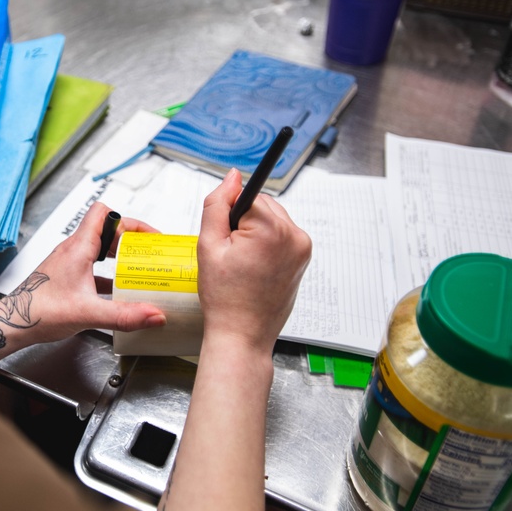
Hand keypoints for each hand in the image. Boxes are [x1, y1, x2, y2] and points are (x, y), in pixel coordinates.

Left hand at [15, 202, 165, 343]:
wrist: (13, 323)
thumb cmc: (39, 311)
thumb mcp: (89, 313)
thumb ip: (124, 315)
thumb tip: (154, 315)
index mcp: (78, 248)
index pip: (104, 213)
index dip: (129, 220)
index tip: (148, 235)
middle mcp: (73, 250)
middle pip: (106, 229)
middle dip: (130, 238)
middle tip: (148, 251)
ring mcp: (69, 262)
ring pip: (99, 248)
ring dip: (119, 255)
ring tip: (136, 267)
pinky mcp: (66, 276)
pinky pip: (92, 267)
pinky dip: (108, 273)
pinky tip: (117, 290)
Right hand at [197, 168, 311, 354]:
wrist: (242, 334)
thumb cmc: (224, 297)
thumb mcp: (208, 245)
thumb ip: (217, 203)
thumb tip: (232, 176)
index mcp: (272, 228)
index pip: (247, 196)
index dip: (229, 217)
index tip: (226, 239)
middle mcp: (295, 235)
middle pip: (262, 205)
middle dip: (243, 222)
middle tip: (231, 255)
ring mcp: (303, 247)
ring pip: (271, 219)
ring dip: (255, 232)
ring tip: (243, 264)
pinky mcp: (303, 257)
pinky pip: (280, 234)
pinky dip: (265, 244)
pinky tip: (254, 267)